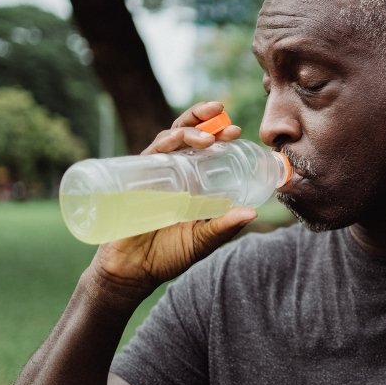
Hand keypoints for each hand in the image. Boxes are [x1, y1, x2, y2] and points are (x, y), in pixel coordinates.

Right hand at [89, 101, 257, 298]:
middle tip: (220, 113)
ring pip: (168, 139)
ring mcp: (153, 174)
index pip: (205, 149)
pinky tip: (174, 143)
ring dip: (188, 131)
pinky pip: (148, 156)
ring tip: (208, 138)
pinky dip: (161, 146)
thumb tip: (252, 212)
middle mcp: (172, 172)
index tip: (236, 131)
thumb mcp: (202, 241)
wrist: (133, 272)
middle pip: (186, 134)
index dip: (219, 135)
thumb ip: (224, 227)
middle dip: (202, 118)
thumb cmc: (168, 255)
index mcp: (191, 181)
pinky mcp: (135, 181)